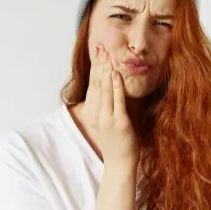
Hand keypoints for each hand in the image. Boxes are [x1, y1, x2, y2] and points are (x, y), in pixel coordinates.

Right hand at [82, 44, 139, 167]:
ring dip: (106, 71)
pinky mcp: (119, 122)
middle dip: (99, 65)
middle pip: (97, 84)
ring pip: (105, 90)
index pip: (92, 85)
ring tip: (108, 56)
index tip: (97, 52)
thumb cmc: (113, 141)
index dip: (94, 68)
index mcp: (91, 112)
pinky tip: (116, 74)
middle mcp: (95, 114)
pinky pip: (117, 101)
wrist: (119, 162)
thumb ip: (102, 104)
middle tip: (101, 48)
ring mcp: (106, 119)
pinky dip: (116, 87)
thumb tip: (103, 86)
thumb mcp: (102, 122)